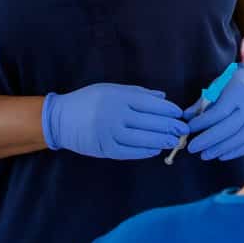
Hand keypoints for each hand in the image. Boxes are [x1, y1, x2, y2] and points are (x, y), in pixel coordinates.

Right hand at [43, 84, 184, 160]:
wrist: (60, 119)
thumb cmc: (88, 101)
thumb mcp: (111, 89)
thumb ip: (137, 93)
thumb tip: (163, 98)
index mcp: (118, 97)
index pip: (150, 104)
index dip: (168, 110)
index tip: (179, 113)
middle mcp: (115, 114)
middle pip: (150, 122)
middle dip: (170, 126)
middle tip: (183, 130)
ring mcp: (109, 133)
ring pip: (143, 139)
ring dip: (162, 141)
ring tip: (174, 141)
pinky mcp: (104, 149)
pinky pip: (130, 152)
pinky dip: (145, 152)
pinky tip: (155, 150)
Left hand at [183, 68, 243, 162]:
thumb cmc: (230, 86)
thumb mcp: (215, 88)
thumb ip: (201, 104)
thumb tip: (186, 117)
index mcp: (237, 94)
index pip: (218, 112)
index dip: (203, 122)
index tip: (189, 129)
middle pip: (228, 128)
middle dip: (208, 140)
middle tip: (192, 148)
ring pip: (239, 138)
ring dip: (220, 149)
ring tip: (204, 155)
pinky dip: (235, 152)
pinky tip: (221, 156)